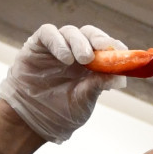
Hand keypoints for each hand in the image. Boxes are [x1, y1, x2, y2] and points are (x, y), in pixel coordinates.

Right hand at [0, 23, 126, 142]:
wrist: (30, 121)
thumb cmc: (59, 112)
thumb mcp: (83, 101)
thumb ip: (98, 86)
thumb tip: (120, 78)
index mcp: (91, 65)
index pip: (106, 47)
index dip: (115, 47)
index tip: (122, 52)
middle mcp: (74, 52)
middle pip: (90, 35)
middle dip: (98, 39)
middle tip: (104, 48)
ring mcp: (56, 48)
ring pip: (70, 32)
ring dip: (80, 42)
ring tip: (84, 58)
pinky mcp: (37, 46)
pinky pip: (48, 34)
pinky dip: (58, 42)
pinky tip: (64, 57)